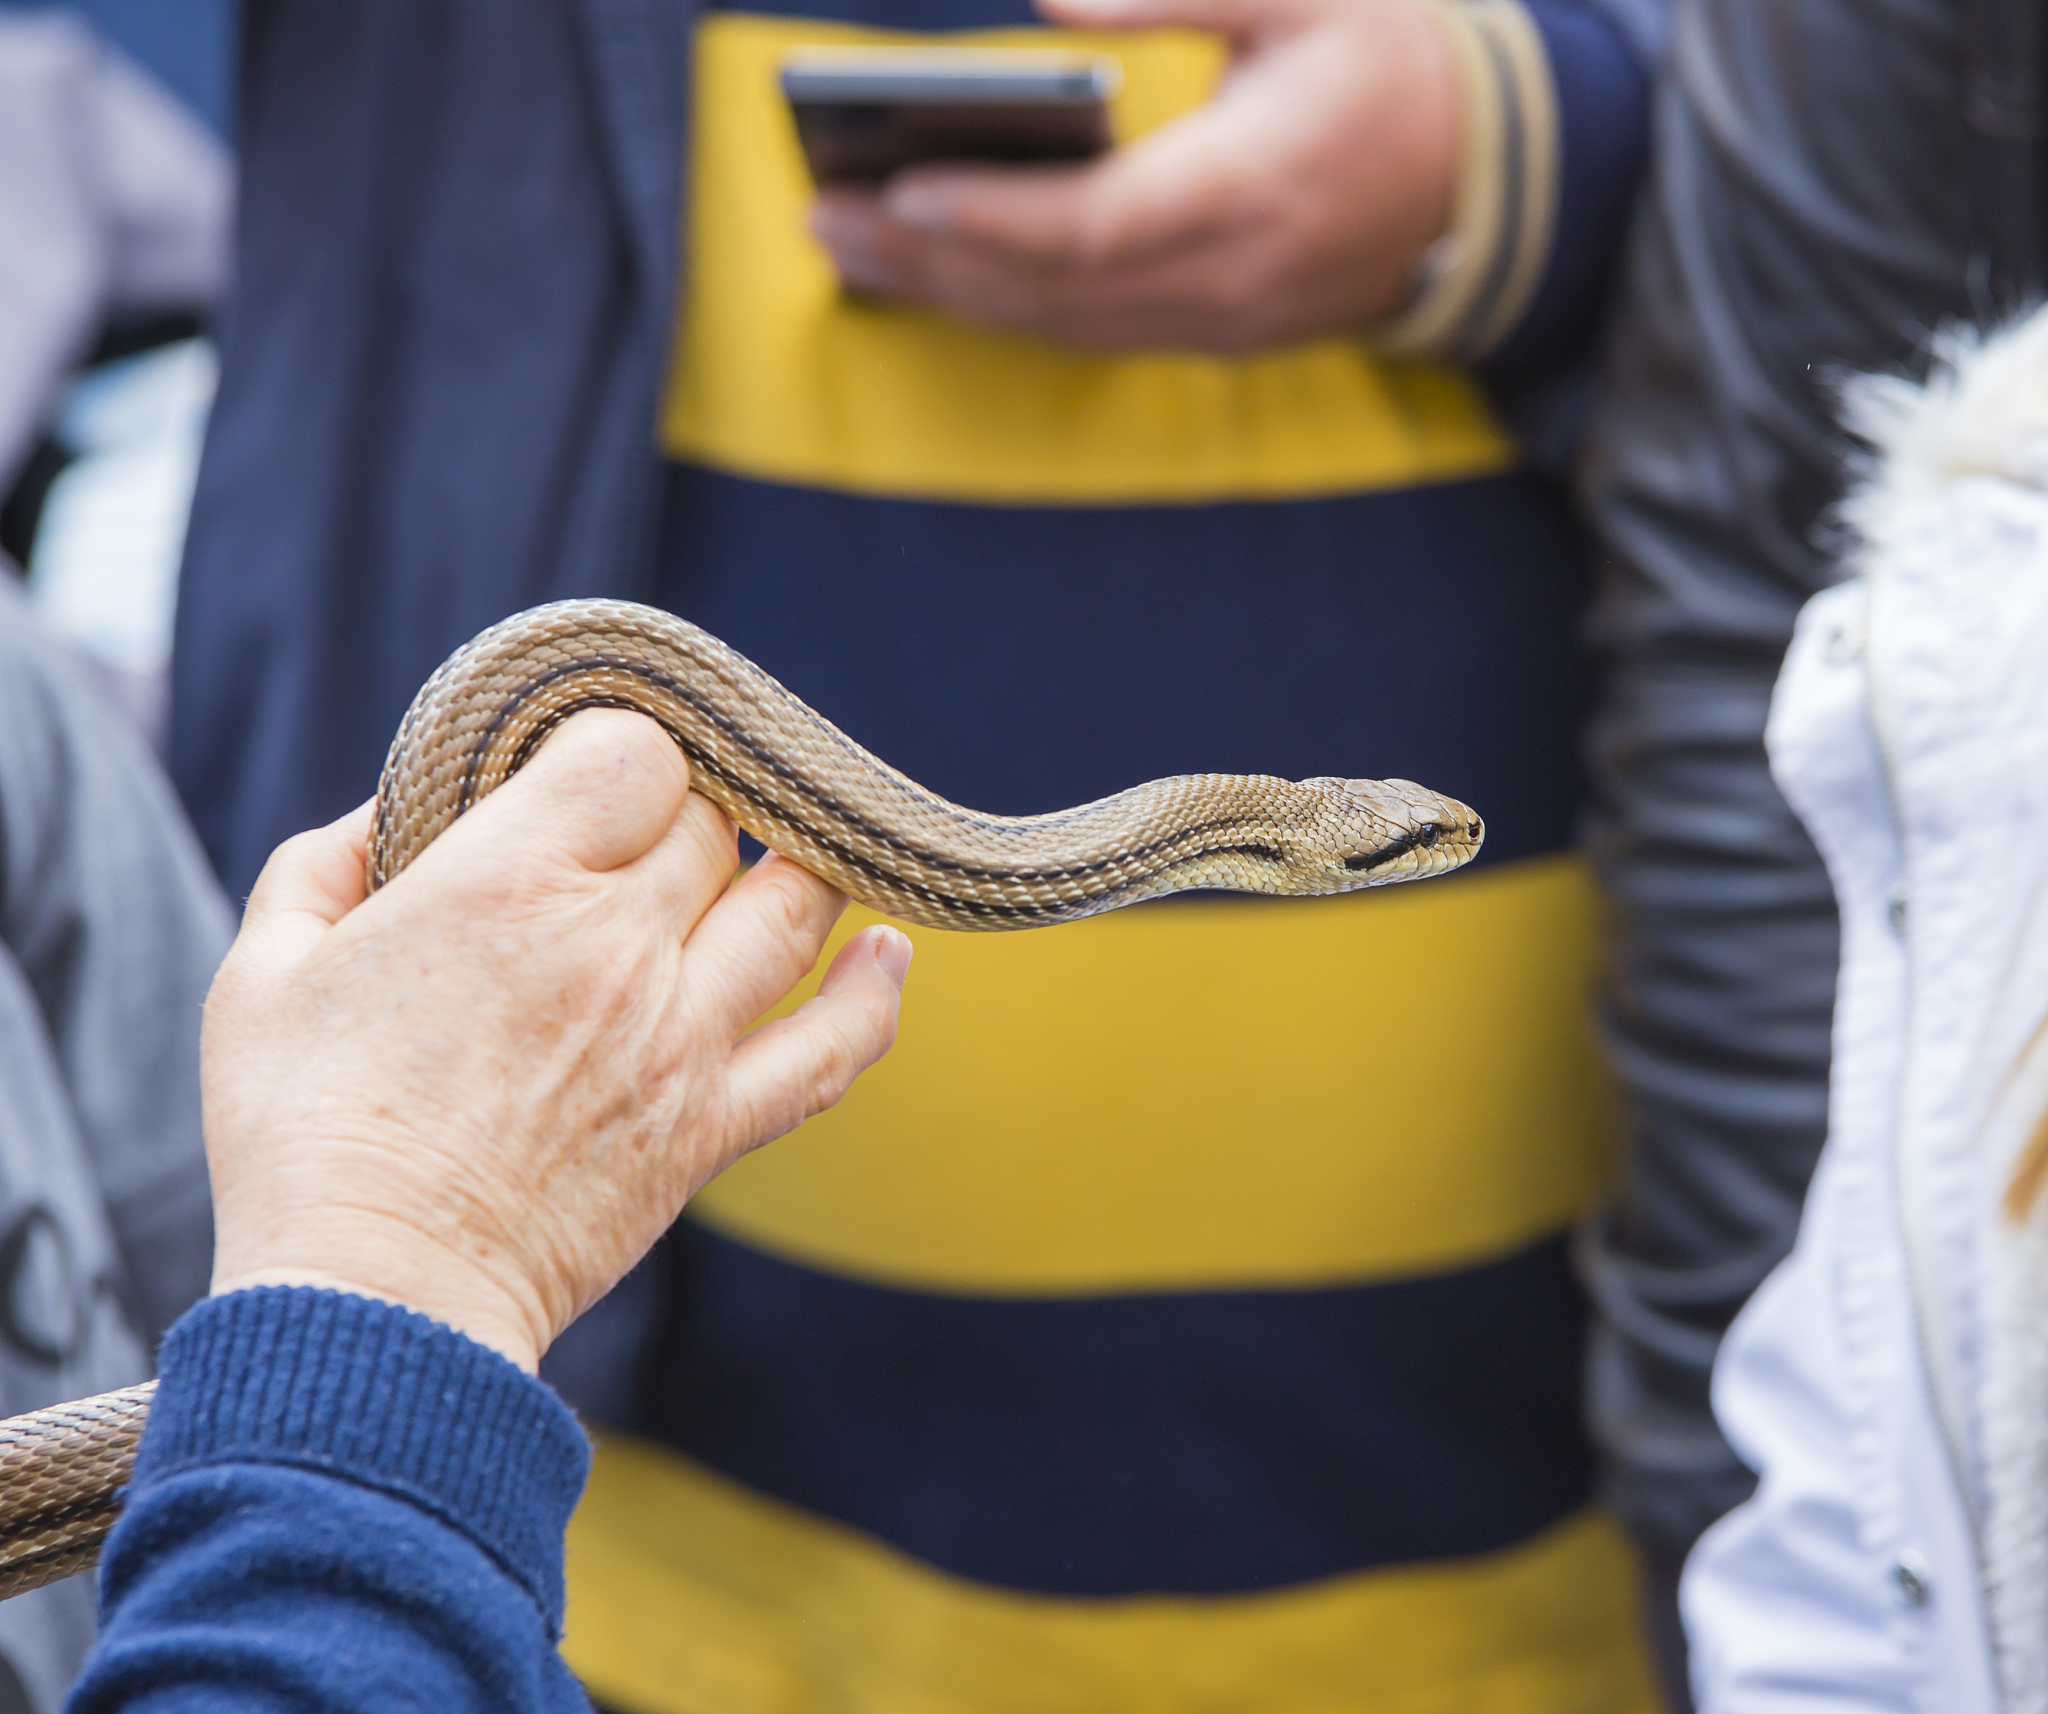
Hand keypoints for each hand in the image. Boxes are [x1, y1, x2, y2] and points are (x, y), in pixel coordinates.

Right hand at [201, 710, 909, 1372]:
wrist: (374, 1303)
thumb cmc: (303, 1135)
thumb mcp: (266, 971)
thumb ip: (328, 865)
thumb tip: (386, 816)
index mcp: (509, 883)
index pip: (633, 754)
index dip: (617, 750)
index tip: (586, 778)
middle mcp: (617, 946)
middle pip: (710, 828)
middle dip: (679, 818)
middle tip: (641, 844)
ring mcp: (681, 1037)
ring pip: (793, 909)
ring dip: (793, 871)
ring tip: (778, 860)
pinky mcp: (712, 1126)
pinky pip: (832, 1048)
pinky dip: (872, 995)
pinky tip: (887, 952)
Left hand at [808, 0, 1459, 351]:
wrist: (1501, 180)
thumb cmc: (1401, 63)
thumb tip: (1043, 0)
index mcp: (1254, 187)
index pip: (1096, 228)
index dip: (991, 219)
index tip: (898, 191)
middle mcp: (1231, 279)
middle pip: (1052, 291)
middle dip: (929, 262)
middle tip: (822, 219)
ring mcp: (1224, 323)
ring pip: (1062, 325)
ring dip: (950, 294)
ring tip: (848, 249)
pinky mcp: (1219, 337)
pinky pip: (1092, 335)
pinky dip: (1007, 308)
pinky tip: (940, 279)